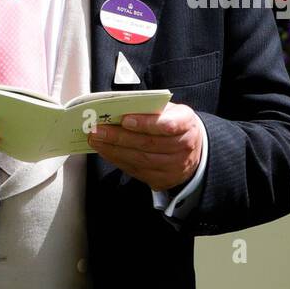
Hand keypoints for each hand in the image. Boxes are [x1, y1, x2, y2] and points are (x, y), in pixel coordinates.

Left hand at [86, 103, 203, 192]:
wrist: (192, 150)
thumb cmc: (174, 124)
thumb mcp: (169, 110)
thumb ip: (150, 108)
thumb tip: (118, 109)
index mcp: (187, 123)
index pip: (168, 124)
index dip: (146, 123)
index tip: (125, 119)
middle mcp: (185, 146)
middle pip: (150, 144)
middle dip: (120, 137)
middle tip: (99, 130)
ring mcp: (175, 166)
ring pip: (141, 160)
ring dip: (114, 150)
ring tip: (97, 140)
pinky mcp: (164, 180)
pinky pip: (137, 171)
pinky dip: (118, 160)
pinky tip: (106, 151)